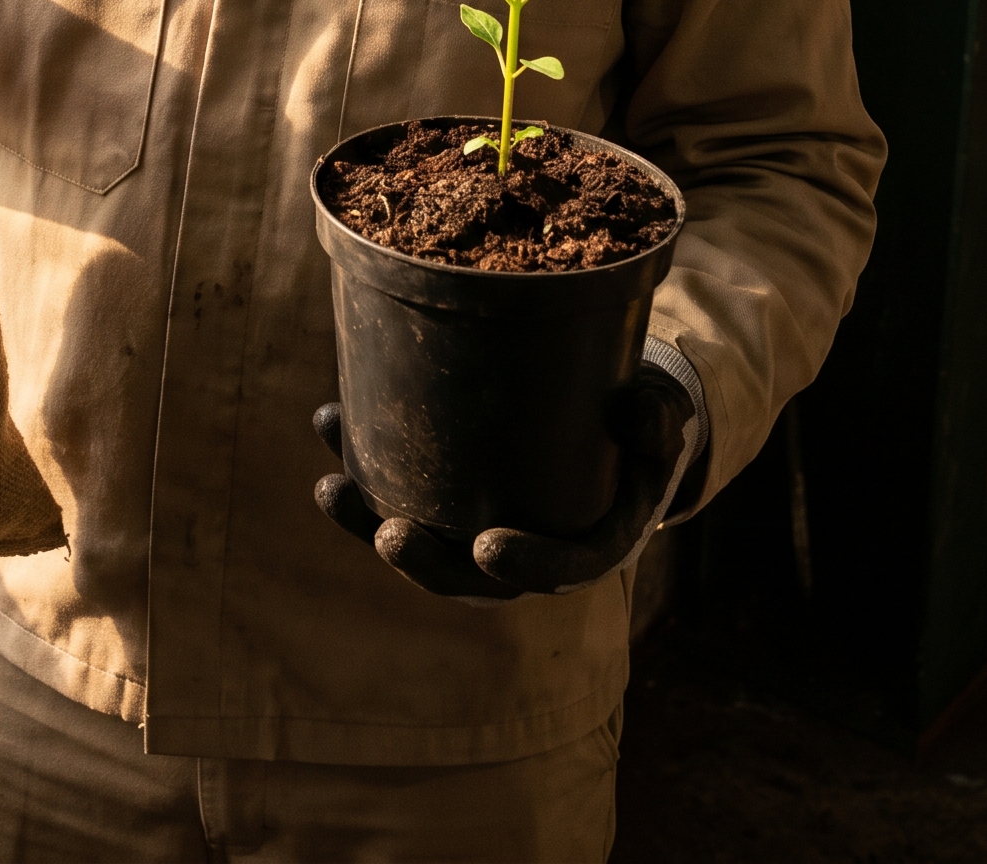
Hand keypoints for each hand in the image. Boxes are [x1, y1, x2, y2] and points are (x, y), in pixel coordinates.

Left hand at [311, 369, 696, 599]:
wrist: (608, 418)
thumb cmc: (635, 422)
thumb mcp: (658, 416)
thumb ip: (655, 419)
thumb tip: (640, 410)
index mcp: (590, 540)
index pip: (562, 568)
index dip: (526, 566)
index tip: (487, 547)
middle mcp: (528, 548)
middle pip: (471, 576)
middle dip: (424, 563)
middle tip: (388, 535)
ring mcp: (480, 524)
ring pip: (423, 540)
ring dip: (367, 520)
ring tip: (328, 487)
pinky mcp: (446, 495)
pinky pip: (400, 492)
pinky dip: (360, 466)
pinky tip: (328, 420)